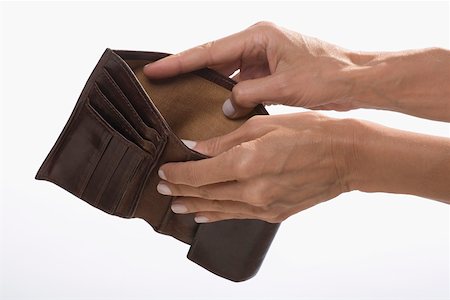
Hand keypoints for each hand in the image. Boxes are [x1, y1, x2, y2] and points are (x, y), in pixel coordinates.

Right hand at [144, 21, 357, 117]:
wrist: (356, 79)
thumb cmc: (328, 75)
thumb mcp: (284, 86)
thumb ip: (249, 95)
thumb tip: (225, 106)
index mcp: (258, 37)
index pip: (210, 51)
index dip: (179, 62)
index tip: (154, 68)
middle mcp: (257, 43)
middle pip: (213, 58)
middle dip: (187, 71)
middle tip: (159, 82)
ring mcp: (263, 57)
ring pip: (226, 71)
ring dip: (208, 85)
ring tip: (180, 97)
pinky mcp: (269, 71)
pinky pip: (240, 81)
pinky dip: (228, 94)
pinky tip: (214, 106)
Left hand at [156, 112, 355, 222]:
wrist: (346, 156)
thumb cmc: (310, 132)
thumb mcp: (263, 125)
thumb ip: (225, 141)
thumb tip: (197, 148)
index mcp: (245, 163)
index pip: (198, 174)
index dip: (177, 174)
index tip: (164, 171)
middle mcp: (251, 190)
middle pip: (204, 193)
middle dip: (180, 191)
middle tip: (162, 188)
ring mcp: (263, 206)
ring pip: (218, 209)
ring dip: (194, 206)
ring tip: (176, 204)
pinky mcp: (274, 213)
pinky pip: (237, 216)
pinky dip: (217, 215)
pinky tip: (204, 214)